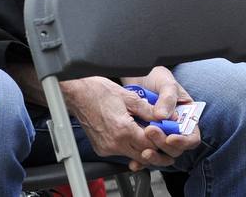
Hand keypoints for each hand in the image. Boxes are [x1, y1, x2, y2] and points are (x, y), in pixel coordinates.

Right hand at [60, 73, 198, 169]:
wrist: (76, 93)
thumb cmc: (98, 91)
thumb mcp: (129, 97)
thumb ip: (149, 110)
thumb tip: (165, 116)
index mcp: (123, 130)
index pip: (150, 144)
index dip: (162, 139)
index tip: (169, 133)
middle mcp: (114, 143)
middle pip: (143, 155)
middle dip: (155, 148)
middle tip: (164, 138)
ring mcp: (107, 148)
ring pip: (133, 155)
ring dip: (143, 148)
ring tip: (149, 134)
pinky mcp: (101, 149)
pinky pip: (121, 152)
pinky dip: (130, 146)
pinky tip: (134, 134)